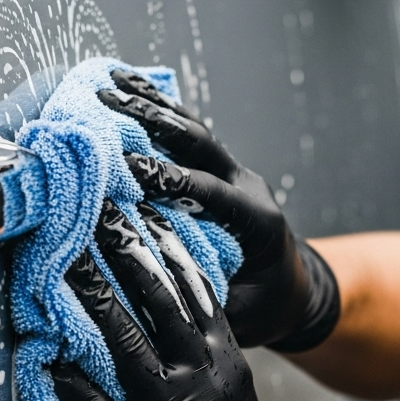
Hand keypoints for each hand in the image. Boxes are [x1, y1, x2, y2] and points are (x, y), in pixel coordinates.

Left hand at [52, 200, 306, 400]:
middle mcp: (202, 379)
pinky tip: (38, 347)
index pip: (195, 289)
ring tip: (59, 261)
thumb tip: (175, 312)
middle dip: (124, 252)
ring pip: (122, 339)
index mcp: (224, 363)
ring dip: (85, 296)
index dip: (163, 247)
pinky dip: (61, 373)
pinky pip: (89, 400)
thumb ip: (205, 357)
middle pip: (159, 300)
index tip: (140, 210)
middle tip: (94, 213)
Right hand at [98, 69, 339, 349]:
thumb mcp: (237, 315)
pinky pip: (188, 136)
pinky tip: (129, 92)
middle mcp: (247, 187)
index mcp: (257, 222)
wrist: (292, 292)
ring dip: (152, 107)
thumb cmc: (264, 308)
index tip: (127, 169)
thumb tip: (145, 286)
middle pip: (200, 144)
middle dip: (154, 122)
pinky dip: (158, 112)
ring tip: (110, 85)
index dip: (169, 179)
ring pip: (193, 132)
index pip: (210, 191)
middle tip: (107, 104)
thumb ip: (197, 296)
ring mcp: (235, 174)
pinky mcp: (219, 171)